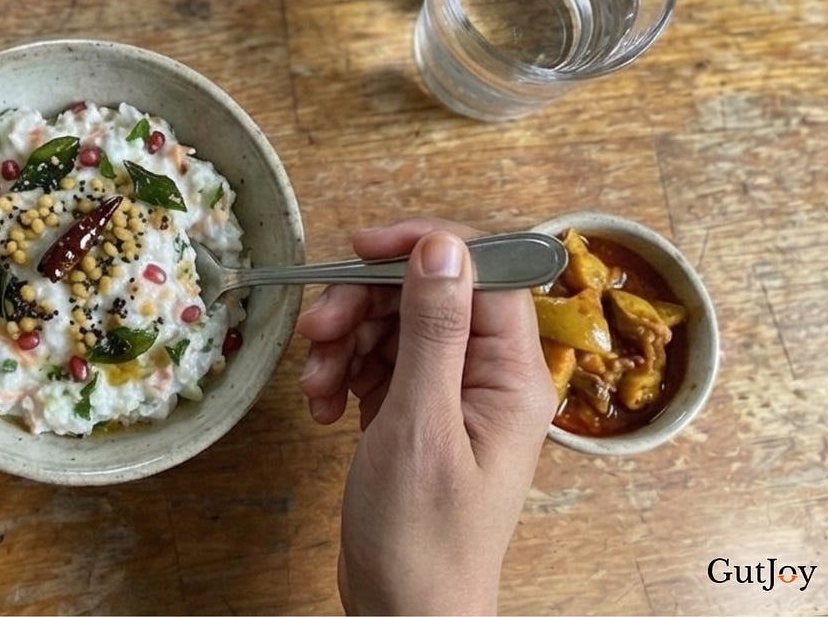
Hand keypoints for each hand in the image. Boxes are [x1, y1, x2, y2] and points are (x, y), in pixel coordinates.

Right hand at [297, 219, 556, 614]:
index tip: (360, 248)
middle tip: (317, 331)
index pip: (482, 270)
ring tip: (315, 387)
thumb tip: (442, 248)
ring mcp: (449, 393)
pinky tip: (323, 407)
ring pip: (393, 325)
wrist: (405, 614)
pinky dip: (342, 373)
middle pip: (426, 293)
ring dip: (344, 342)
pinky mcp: (414, 411)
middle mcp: (486, 375)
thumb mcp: (421, 424)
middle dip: (364, 302)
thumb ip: (433, 330)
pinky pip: (376, 362)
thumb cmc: (423, 538)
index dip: (421, 247)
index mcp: (512, 374)